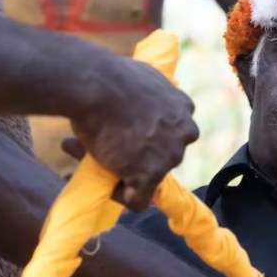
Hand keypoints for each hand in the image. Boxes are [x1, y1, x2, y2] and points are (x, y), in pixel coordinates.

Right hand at [68, 54, 199, 211]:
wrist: (96, 85)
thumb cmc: (107, 77)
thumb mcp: (137, 77)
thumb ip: (143, 95)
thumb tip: (125, 108)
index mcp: (183, 107)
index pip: (172, 131)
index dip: (148, 137)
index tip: (124, 135)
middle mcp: (185, 131)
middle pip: (161, 153)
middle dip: (134, 153)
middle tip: (104, 146)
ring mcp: (171, 154)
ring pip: (150, 175)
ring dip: (123, 172)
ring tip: (92, 161)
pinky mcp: (152, 172)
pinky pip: (139, 200)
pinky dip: (122, 197)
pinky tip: (103, 187)